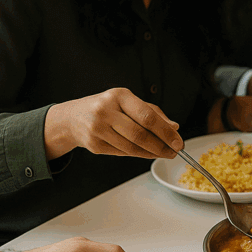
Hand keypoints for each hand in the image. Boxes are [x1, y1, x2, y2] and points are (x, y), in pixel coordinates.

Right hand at [44, 88, 182, 160]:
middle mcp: (105, 111)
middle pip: (140, 134)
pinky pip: (122, 153)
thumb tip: (174, 127)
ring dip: (152, 153)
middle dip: (161, 146)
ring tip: (164, 154)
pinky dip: (138, 155)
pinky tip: (147, 153)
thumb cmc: (108, 108)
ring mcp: (97, 129)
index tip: (178, 142)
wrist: (73, 118)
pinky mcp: (93, 145)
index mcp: (119, 96)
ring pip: (131, 147)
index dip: (165, 131)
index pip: (147, 116)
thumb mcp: (128, 102)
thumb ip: (152, 113)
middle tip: (174, 152)